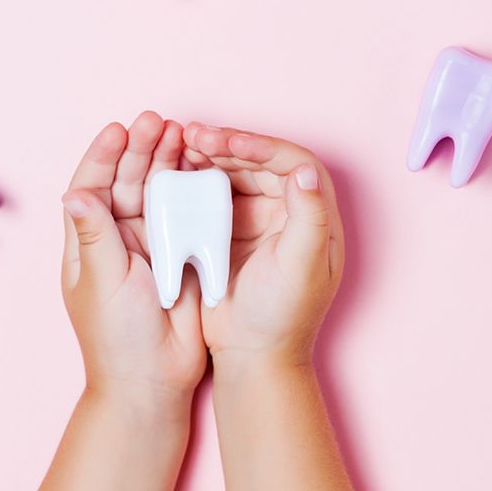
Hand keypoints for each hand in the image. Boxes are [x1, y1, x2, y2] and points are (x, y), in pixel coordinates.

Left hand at [61, 111, 206, 403]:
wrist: (155, 378)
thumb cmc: (116, 337)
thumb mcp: (102, 283)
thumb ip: (95, 236)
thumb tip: (75, 193)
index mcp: (90, 242)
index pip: (92, 187)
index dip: (103, 157)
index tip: (118, 130)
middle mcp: (119, 237)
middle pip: (127, 181)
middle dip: (139, 150)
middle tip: (156, 121)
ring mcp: (151, 244)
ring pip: (158, 192)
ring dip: (166, 162)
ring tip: (178, 131)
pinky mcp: (182, 253)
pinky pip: (186, 213)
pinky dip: (192, 188)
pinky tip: (200, 165)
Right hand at [182, 123, 345, 369]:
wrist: (251, 355)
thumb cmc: (283, 317)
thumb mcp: (301, 267)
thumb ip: (309, 218)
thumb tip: (306, 172)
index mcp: (313, 216)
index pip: (292, 164)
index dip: (262, 147)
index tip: (231, 144)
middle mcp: (288, 211)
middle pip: (261, 162)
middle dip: (229, 144)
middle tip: (196, 136)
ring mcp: (257, 220)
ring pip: (236, 172)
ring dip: (211, 155)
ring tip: (184, 143)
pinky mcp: (229, 230)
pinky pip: (214, 193)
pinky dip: (197, 177)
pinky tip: (178, 168)